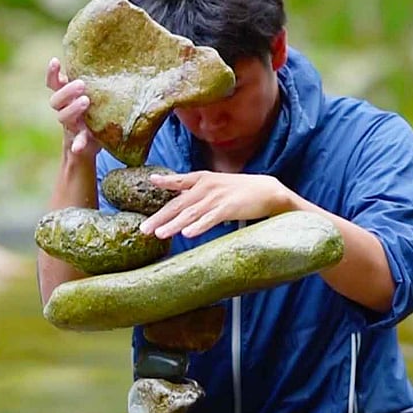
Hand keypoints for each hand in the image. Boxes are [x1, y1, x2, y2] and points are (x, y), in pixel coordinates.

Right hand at [46, 57, 100, 158]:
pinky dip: (78, 144)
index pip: (54, 83)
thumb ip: (96, 80)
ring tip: (86, 101)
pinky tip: (78, 147)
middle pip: (56, 99)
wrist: (92, 143)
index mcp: (66, 97)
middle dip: (67, 91)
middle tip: (81, 84)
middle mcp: (65, 110)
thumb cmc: (95, 110)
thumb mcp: (94, 94)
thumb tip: (114, 54)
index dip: (52, 73)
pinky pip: (76, 142)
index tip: (55, 60)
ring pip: (63, 117)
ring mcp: (71, 125)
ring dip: (72, 109)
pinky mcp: (80, 140)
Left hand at [139, 171, 295, 238]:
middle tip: (143, 228)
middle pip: (178, 203)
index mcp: (202, 179)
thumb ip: (196, 190)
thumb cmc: (240, 190)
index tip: (151, 181)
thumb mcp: (215, 185)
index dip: (165, 181)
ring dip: (173, 224)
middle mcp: (206, 187)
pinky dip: (198, 226)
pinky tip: (187, 234)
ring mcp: (217, 198)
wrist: (268, 191)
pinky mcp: (229, 208)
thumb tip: (178, 194)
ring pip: (190, 213)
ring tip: (159, 234)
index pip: (179, 181)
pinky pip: (210, 219)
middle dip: (159, 217)